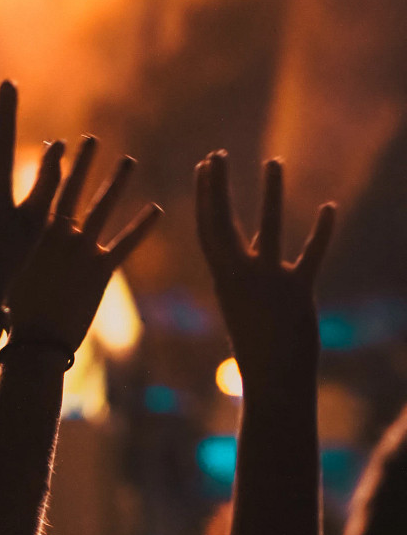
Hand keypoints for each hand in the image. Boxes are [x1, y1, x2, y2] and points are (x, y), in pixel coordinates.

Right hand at [6, 138, 160, 350]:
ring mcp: (82, 249)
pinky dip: (142, 226)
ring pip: (102, 207)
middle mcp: (58, 234)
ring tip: (128, 161)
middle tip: (91, 140)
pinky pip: (127, 242)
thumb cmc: (14, 311)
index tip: (57, 144)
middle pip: (72, 190)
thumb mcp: (7, 274)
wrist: (37, 339)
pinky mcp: (103, 268)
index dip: (51, 166)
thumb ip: (10, 251)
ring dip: (117, 182)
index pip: (41, 191)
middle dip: (82, 163)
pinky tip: (157, 209)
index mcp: (32, 234)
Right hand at [196, 152, 334, 389]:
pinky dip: (321, 233)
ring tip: (273, 161)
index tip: (205, 165)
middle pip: (223, 223)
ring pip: (268, 229)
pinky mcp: (298, 294)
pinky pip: (311, 257)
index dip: (206, 195)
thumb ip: (246, 265)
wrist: (273, 381)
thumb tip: (252, 238)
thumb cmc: (257, 344)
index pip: (208, 228)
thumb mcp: (242, 298)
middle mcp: (238, 276)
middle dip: (219, 187)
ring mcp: (268, 284)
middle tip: (217, 154)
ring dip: (270, 194)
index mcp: (223, 278)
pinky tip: (329, 207)